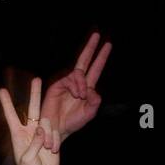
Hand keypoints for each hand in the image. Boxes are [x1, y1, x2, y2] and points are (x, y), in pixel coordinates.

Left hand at [0, 78, 61, 164]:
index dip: (7, 104)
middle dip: (34, 94)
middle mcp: (28, 132)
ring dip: (49, 134)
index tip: (2, 90)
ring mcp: (41, 134)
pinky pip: (55, 132)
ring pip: (47, 122)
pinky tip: (53, 150)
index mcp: (17, 136)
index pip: (11, 116)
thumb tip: (41, 131)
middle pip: (32, 109)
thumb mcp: (27, 160)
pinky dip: (54, 140)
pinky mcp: (51, 138)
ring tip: (48, 148)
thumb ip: (33, 145)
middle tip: (37, 78)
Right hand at [41, 33, 111, 148]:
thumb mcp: (90, 112)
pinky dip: (76, 85)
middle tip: (96, 34)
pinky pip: (70, 78)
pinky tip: (77, 94)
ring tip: (81, 96)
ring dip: (83, 82)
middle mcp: (77, 83)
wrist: (57, 131)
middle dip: (90, 48)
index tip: (108, 44)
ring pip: (78, 72)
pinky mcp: (56, 86)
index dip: (101, 57)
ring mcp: (66, 84)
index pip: (96, 69)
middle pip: (84, 61)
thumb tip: (91, 88)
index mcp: (87, 89)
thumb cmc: (73, 123)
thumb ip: (95, 100)